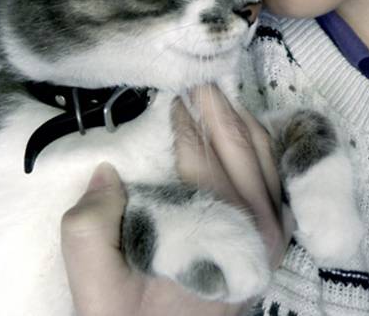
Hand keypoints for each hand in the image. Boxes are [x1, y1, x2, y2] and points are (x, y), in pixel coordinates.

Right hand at [61, 84, 293, 315]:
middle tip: (198, 75)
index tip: (169, 91)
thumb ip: (90, 233)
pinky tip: (244, 125)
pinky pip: (277, 172)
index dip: (182, 119)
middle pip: (237, 145)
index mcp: (217, 232)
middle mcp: (256, 227)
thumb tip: (108, 172)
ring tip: (218, 91)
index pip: (198, 155)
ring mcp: (274, 231)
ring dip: (239, 116)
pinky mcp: (278, 235)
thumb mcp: (99, 293)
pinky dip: (262, 141)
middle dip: (215, 104)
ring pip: (264, 152)